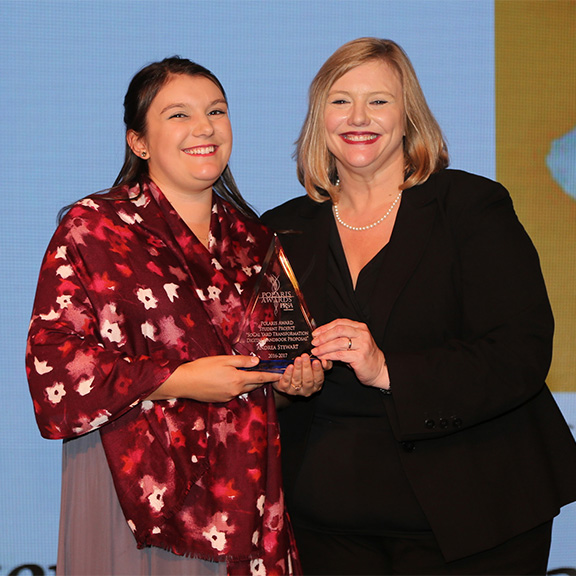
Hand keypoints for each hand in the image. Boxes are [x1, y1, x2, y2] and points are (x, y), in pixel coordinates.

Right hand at [148, 355, 281, 402]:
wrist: (184, 382)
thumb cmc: (202, 368)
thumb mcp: (223, 360)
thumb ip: (242, 361)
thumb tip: (257, 362)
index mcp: (238, 379)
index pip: (260, 377)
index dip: (271, 376)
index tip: (281, 374)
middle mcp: (235, 390)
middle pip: (254, 384)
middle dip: (262, 379)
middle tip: (269, 373)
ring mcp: (228, 397)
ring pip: (244, 388)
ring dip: (248, 382)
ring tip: (248, 373)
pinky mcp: (221, 400)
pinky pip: (233, 392)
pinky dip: (236, 386)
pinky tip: (229, 379)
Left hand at [272, 353, 328, 396]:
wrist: (288, 376)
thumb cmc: (306, 370)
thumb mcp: (317, 367)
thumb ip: (324, 364)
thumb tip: (324, 361)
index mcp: (316, 385)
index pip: (319, 379)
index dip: (318, 370)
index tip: (316, 361)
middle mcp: (307, 390)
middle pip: (308, 380)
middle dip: (306, 367)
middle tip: (305, 356)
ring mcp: (296, 390)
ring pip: (297, 380)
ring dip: (298, 368)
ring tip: (298, 359)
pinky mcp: (285, 389)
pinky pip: (286, 382)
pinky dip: (288, 373)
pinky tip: (290, 366)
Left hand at [311, 319, 389, 389]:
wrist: (379, 369)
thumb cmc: (363, 355)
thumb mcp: (354, 342)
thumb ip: (341, 337)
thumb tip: (320, 336)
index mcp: (360, 327)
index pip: (339, 323)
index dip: (325, 327)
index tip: (315, 333)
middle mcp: (362, 334)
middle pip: (338, 330)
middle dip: (323, 336)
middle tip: (314, 342)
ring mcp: (363, 345)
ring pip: (338, 342)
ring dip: (324, 347)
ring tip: (316, 351)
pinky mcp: (360, 356)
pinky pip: (340, 354)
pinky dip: (329, 356)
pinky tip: (323, 357)